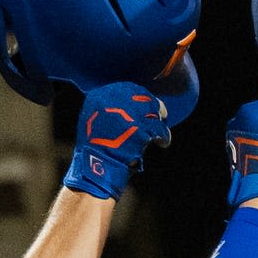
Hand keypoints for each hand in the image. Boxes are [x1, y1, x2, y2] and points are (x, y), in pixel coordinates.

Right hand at [63, 79, 175, 200]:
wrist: (95, 168)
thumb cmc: (94, 150)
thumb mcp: (94, 122)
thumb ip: (109, 109)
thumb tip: (129, 105)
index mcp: (99, 96)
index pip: (127, 89)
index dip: (140, 99)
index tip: (146, 107)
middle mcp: (113, 99)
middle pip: (143, 96)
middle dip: (151, 108)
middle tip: (158, 118)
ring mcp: (128, 112)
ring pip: (154, 109)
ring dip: (158, 122)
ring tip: (158, 133)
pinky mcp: (141, 127)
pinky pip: (159, 128)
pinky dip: (163, 136)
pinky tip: (162, 143)